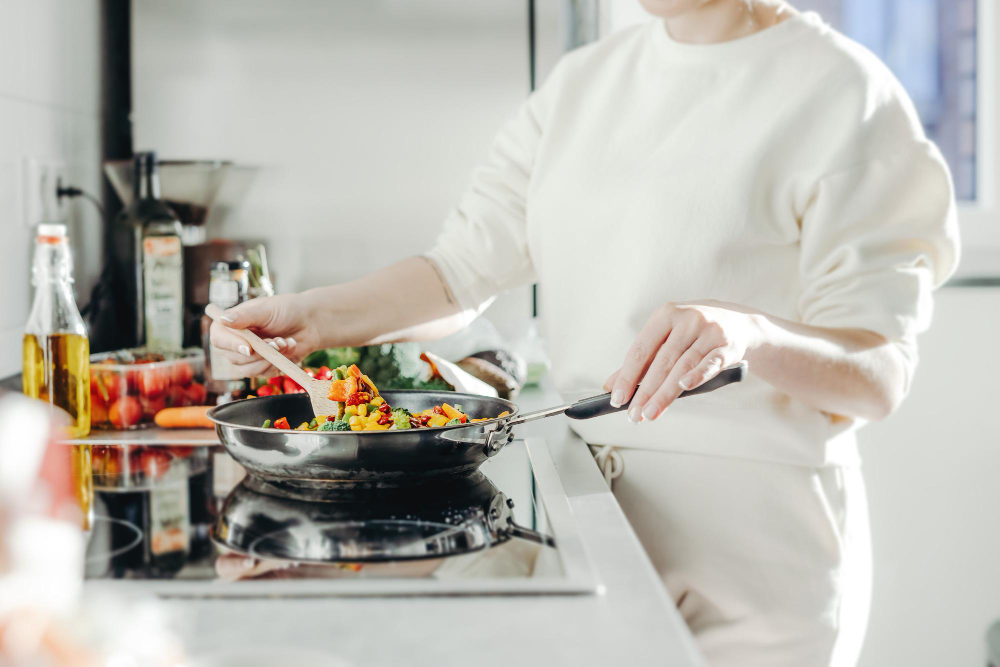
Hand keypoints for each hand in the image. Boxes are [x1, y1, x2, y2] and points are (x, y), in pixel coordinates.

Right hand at [210, 294, 323, 376]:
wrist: (310, 322)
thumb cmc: (287, 310)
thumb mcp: (266, 309)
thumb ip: (245, 316)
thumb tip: (223, 319)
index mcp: (232, 324)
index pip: (219, 339)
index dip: (231, 345)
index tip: (248, 348)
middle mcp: (237, 342)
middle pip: (235, 359)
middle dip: (260, 352)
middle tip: (277, 341)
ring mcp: (250, 356)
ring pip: (249, 370)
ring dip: (271, 358)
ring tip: (284, 342)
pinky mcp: (264, 366)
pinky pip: (266, 373)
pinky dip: (280, 362)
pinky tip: (290, 347)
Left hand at [603, 300, 760, 422]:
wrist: (739, 322)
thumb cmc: (693, 333)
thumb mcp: (666, 339)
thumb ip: (640, 362)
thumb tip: (610, 386)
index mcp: (665, 315)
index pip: (641, 349)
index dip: (627, 376)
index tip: (617, 399)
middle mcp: (688, 319)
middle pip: (661, 361)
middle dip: (645, 391)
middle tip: (634, 415)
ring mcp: (710, 331)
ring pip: (683, 366)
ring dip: (665, 393)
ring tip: (651, 413)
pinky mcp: (728, 346)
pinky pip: (711, 363)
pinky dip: (697, 375)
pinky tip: (684, 388)